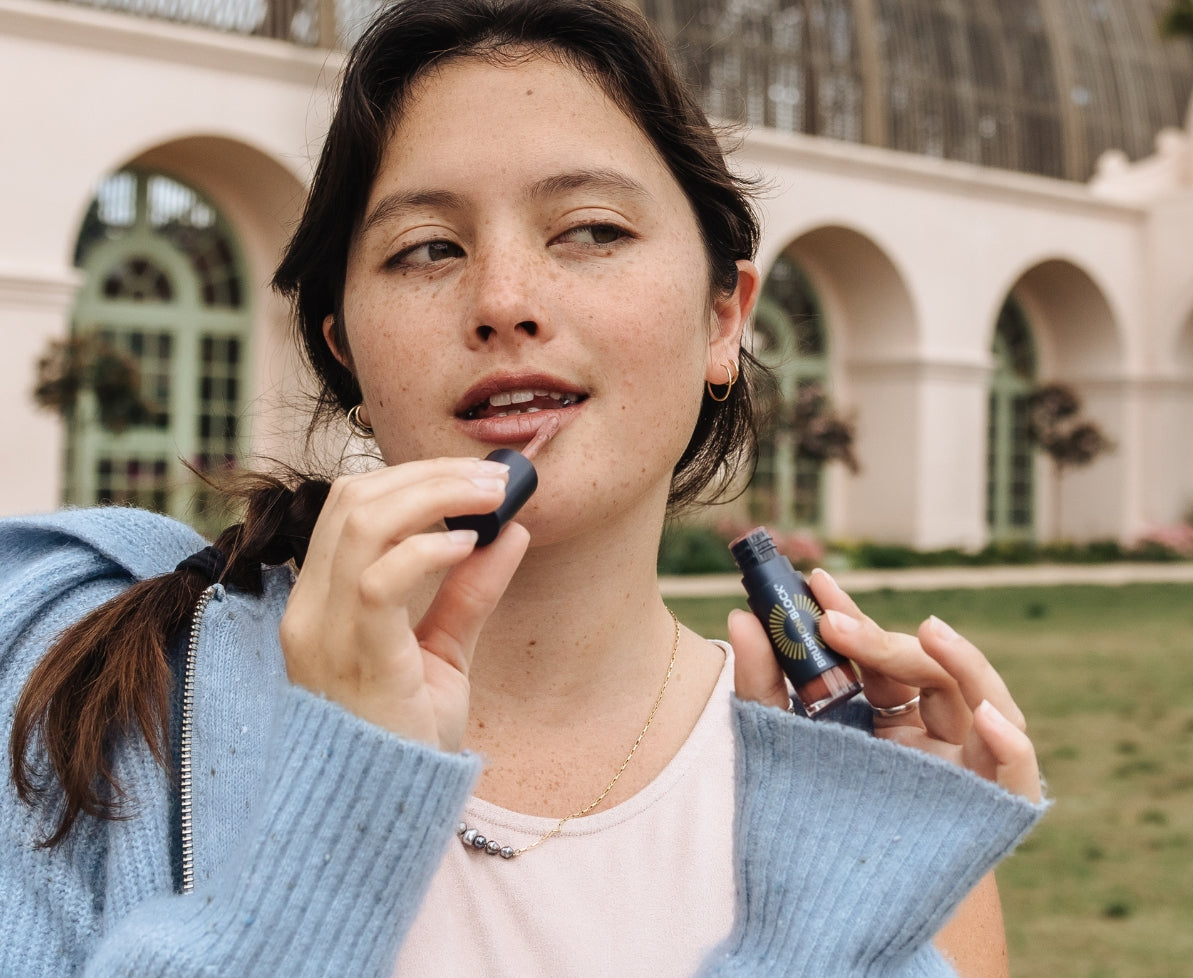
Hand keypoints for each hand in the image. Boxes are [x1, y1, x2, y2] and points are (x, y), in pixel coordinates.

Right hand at [279, 457, 528, 751]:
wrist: (387, 809)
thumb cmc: (407, 734)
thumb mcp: (444, 651)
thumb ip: (470, 591)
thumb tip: (511, 530)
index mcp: (321, 599)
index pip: (350, 505)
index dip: (412, 476)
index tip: (475, 475)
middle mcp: (310, 607)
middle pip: (354, 498)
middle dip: (429, 474)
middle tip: (495, 477)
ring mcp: (324, 630)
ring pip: (364, 521)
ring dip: (435, 494)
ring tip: (492, 496)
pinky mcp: (355, 655)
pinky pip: (380, 579)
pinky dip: (427, 549)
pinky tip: (468, 545)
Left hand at [730, 568, 1041, 802]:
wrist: (829, 909)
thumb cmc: (808, 821)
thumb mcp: (779, 747)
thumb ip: (763, 685)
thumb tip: (739, 617)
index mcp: (888, 717)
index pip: (880, 656)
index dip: (853, 617)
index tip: (816, 583)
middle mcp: (932, 735)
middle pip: (927, 672)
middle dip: (883, 640)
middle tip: (834, 622)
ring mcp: (966, 768)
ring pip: (983, 702)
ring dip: (964, 662)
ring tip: (933, 632)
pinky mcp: (991, 810)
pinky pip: (1016, 775)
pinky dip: (1012, 747)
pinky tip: (991, 723)